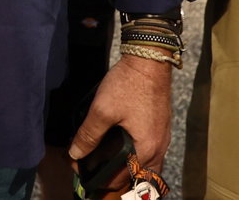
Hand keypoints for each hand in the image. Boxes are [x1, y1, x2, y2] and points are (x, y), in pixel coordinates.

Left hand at [67, 54, 173, 176]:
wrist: (149, 59)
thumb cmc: (129, 84)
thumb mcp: (102, 110)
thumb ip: (88, 134)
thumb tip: (76, 153)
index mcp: (146, 149)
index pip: (121, 179)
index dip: (97, 178)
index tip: (79, 167)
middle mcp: (159, 148)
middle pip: (136, 177)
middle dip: (114, 177)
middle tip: (92, 166)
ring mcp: (162, 138)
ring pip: (146, 166)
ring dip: (127, 168)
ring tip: (106, 160)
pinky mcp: (161, 127)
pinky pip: (150, 152)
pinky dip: (136, 155)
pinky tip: (122, 146)